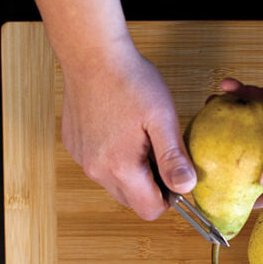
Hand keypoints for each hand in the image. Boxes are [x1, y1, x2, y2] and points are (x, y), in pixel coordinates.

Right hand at [61, 36, 195, 219]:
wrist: (92, 53)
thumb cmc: (129, 81)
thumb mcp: (162, 118)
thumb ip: (174, 157)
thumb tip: (186, 187)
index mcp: (119, 167)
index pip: (149, 210)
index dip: (170, 197)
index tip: (176, 172)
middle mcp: (96, 170)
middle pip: (133, 201)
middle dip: (153, 186)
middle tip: (161, 150)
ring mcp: (82, 159)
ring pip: (116, 185)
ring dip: (134, 172)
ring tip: (142, 137)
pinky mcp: (76, 147)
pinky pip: (101, 166)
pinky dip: (116, 158)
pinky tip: (123, 130)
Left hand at [220, 23, 262, 207]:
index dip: (258, 198)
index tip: (232, 202)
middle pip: (260, 156)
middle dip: (233, 156)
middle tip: (207, 153)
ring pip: (252, 126)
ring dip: (231, 119)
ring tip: (211, 111)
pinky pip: (255, 98)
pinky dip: (240, 93)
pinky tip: (227, 86)